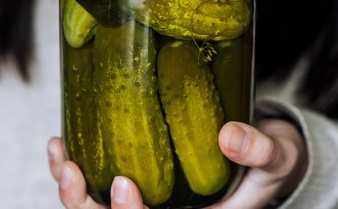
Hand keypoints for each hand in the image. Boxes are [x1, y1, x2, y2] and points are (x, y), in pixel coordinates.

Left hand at [47, 119, 307, 208]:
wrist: (267, 155)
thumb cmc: (271, 164)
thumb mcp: (276, 159)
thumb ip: (259, 151)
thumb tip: (230, 136)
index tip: (124, 185)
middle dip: (84, 206)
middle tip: (73, 171)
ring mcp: (149, 201)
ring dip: (71, 189)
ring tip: (61, 154)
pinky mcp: (140, 178)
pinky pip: (99, 184)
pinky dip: (77, 169)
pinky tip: (63, 145)